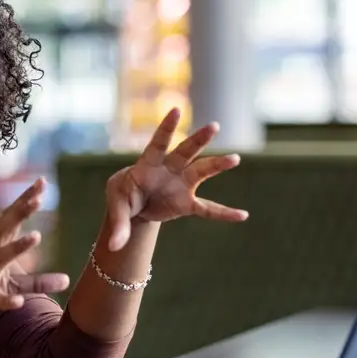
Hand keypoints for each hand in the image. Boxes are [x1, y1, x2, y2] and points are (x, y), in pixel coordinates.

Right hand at [0, 179, 71, 334]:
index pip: (11, 220)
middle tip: (38, 197)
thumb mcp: (8, 285)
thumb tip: (68, 280)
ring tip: (36, 235)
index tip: (42, 181)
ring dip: (16, 247)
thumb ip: (36, 282)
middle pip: (3, 229)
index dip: (25, 200)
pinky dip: (5, 301)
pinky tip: (19, 302)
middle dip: (20, 212)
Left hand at [101, 109, 248, 250]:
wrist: (133, 207)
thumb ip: (118, 225)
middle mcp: (168, 169)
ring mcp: (180, 184)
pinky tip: (242, 215)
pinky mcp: (186, 202)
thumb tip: (114, 247)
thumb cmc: (123, 198)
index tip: (177, 110)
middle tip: (214, 126)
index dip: (167, 127)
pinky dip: (223, 213)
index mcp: (147, 164)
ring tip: (235, 158)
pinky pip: (207, 208)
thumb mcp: (116, 208)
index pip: (157, 143)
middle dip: (198, 140)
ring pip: (201, 171)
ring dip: (217, 164)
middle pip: (185, 151)